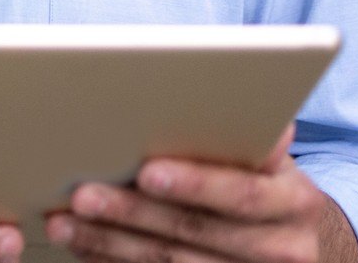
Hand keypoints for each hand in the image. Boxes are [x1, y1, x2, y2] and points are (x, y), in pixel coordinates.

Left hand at [45, 125, 348, 262]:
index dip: (195, 184)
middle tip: (82, 195)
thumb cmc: (267, 183)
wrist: (292, 242)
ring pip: (171, 262)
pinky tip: (82, 248)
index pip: (242, 194)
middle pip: (195, 231)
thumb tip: (259, 111)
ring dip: (110, 242)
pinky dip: (113, 262)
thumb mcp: (271, 158)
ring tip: (64, 223)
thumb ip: (253, 135)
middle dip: (132, 213)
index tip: (146, 172)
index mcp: (293, 202)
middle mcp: (281, 248)